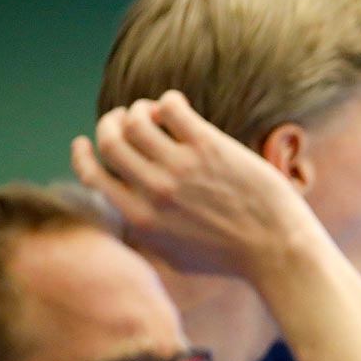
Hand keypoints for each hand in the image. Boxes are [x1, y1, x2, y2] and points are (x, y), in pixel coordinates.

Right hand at [70, 90, 321, 277]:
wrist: (277, 251)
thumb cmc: (231, 258)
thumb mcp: (175, 258)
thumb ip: (146, 236)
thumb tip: (129, 217)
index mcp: (139, 219)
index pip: (92, 175)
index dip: (83, 154)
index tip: (86, 141)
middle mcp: (153, 191)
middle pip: (110, 140)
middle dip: (111, 123)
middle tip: (124, 118)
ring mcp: (180, 167)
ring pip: (136, 119)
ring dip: (139, 109)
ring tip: (153, 112)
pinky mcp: (209, 148)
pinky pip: (172, 107)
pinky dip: (167, 101)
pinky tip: (177, 107)